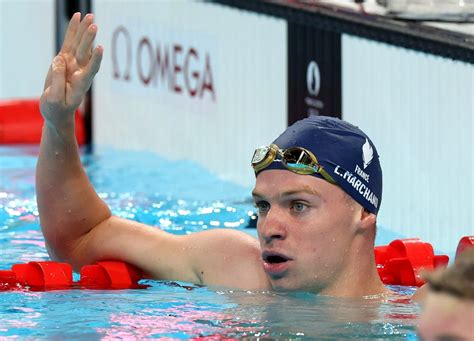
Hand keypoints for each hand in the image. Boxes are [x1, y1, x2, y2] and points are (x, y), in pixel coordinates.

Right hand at [40, 13, 102, 127]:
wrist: (57, 112)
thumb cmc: (57, 108)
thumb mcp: (54, 99)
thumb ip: (56, 80)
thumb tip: (59, 60)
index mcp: (80, 83)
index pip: (91, 70)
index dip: (96, 60)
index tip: (100, 48)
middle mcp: (79, 71)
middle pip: (85, 53)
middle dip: (89, 38)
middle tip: (94, 24)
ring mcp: (73, 65)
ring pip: (79, 44)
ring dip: (84, 30)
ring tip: (89, 16)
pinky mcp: (65, 60)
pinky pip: (69, 42)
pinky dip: (73, 31)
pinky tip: (77, 18)